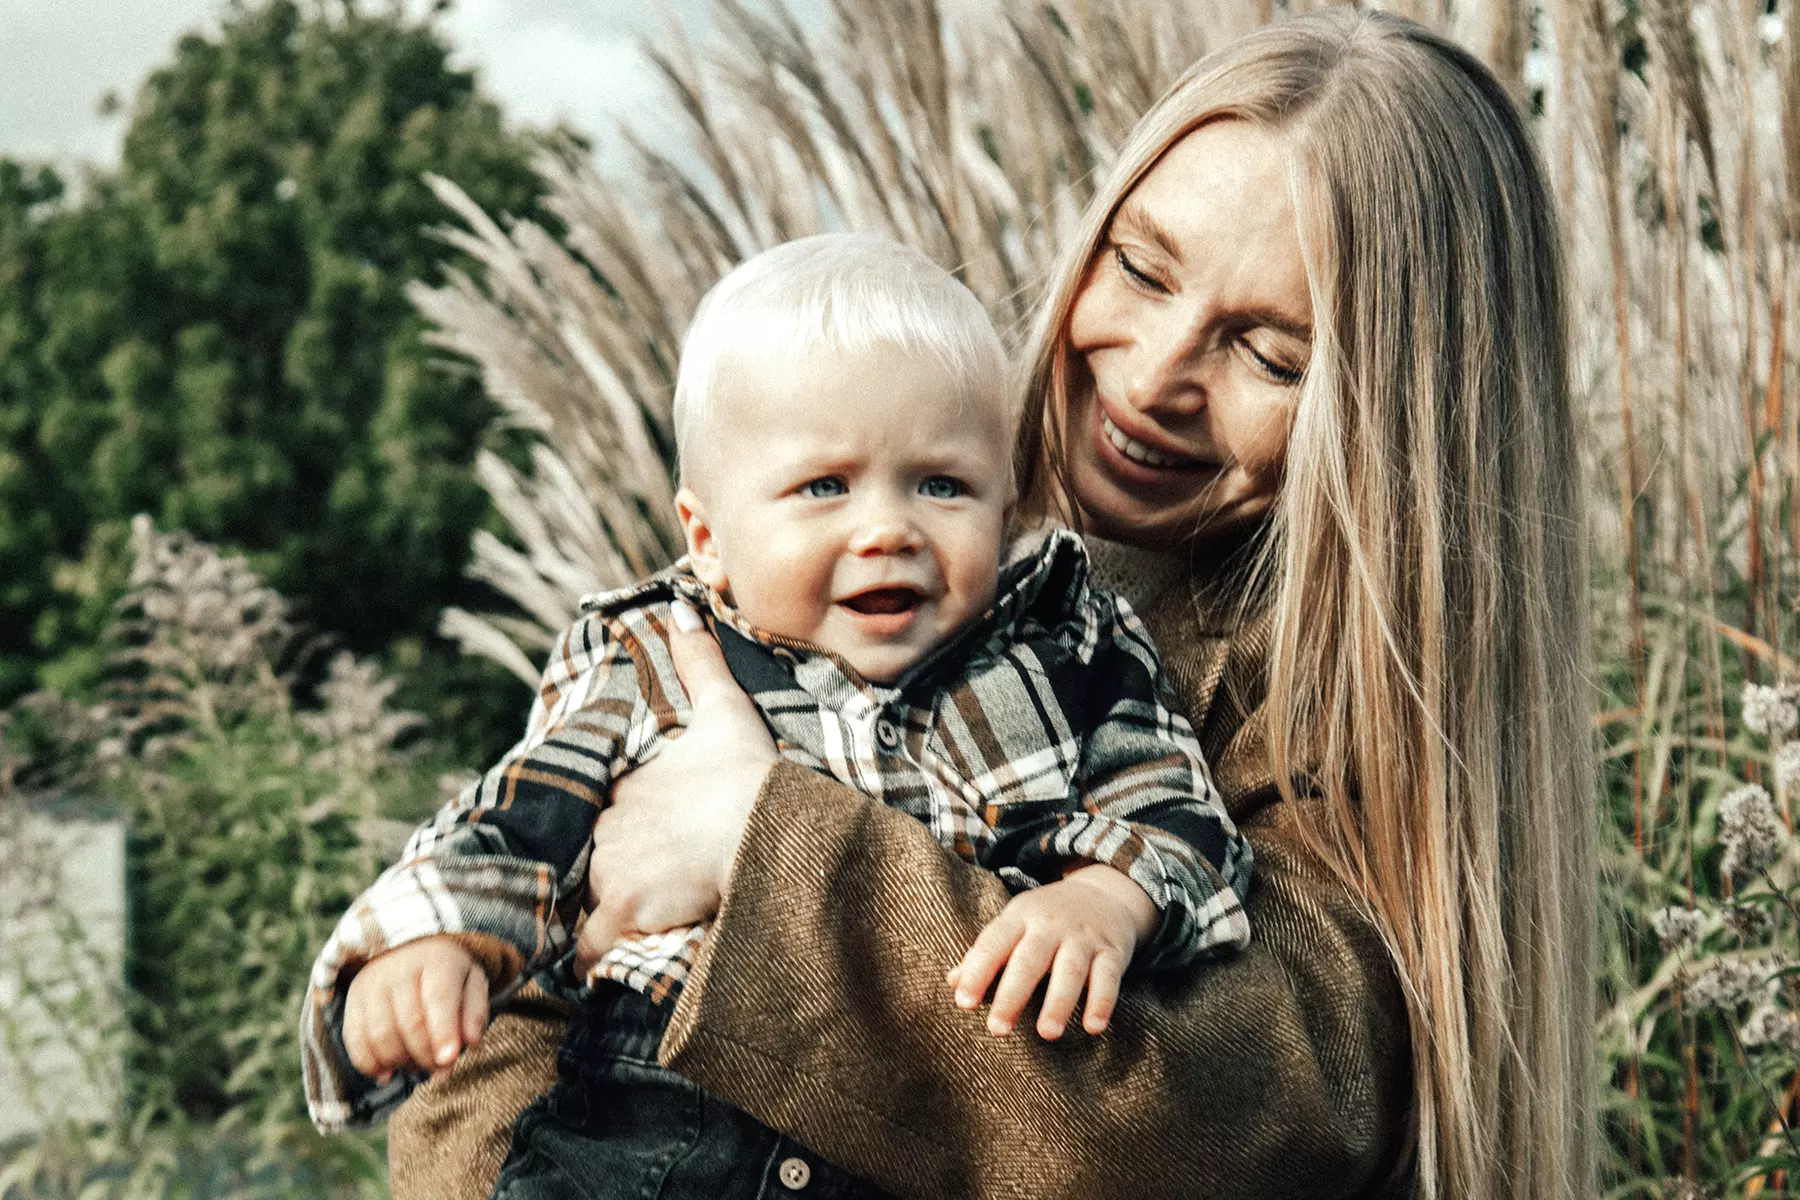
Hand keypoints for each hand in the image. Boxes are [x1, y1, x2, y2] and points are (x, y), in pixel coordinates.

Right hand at [342, 935, 487, 1083]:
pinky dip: (370, 1064)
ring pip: (380, 1035)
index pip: (439, 998)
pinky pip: (355, 1040)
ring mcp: (371, 985)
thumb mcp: (472, 983)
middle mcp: (399, 969)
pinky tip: (388, 1072)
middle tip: (441, 1070)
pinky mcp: (353, 1002)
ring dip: (401, 1062)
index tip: (449, 1060)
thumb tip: (472, 1042)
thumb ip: (475, 1013)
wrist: (409, 948)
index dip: (443, 1032)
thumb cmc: (447, 974)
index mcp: (437, 960)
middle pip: (409, 1023)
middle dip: (426, 1055)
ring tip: (418, 1066)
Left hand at [574, 600, 779, 977]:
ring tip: (620, 936)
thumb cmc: (751, 774)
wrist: (769, 826)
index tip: (634, 852)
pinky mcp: (624, 911)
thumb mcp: (726, 710)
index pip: (598, 819)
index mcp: (623, 788)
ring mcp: (610, 870)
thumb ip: (699, 660)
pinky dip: (596, 960)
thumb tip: (680, 605)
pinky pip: (591, 950)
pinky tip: (607, 967)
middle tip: (627, 899)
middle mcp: (605, 828)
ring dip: (598, 922)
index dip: (615, 837)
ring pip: (584, 908)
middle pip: (586, 866)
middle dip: (600, 883)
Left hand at [945, 863, 1157, 1038]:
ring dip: (1058, 1002)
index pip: (994, 943)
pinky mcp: (1112, 951)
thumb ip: (986, 954)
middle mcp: (1051, 925)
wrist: (1103, 893)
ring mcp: (1083, 937)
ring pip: (1070, 970)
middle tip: (998, 1029)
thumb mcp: (1015, 926)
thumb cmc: (1046, 920)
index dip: (977, 971)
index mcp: (1020, 917)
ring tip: (1046, 1034)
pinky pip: (1108, 977)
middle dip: (1013, 994)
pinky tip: (1093, 1027)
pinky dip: (1102, 1002)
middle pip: (1029, 959)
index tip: (963, 1002)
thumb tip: (952, 983)